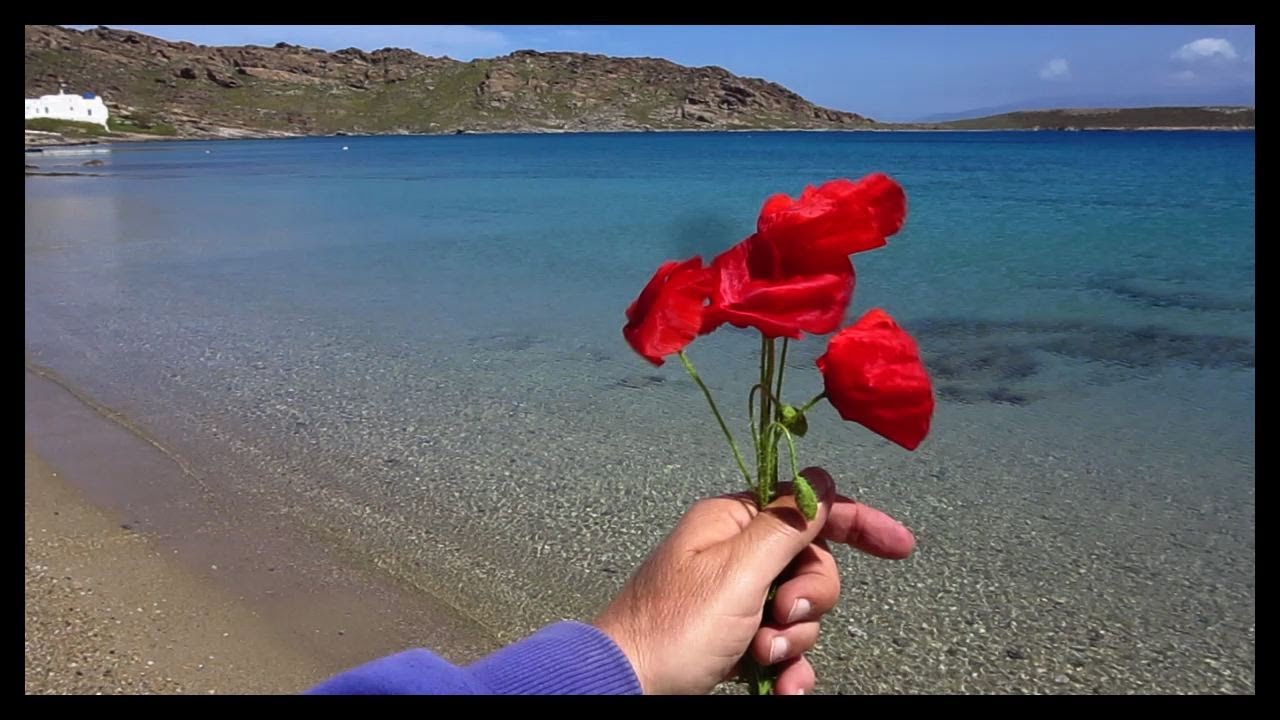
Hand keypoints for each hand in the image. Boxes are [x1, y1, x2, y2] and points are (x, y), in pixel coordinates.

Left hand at [592, 467, 915, 694]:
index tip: (902, 547)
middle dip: (809, 599)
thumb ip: (786, 524)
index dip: (858, 522)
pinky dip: (788, 668)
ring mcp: (735, 600)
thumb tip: (821, 478)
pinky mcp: (733, 640)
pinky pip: (783, 646)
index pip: (809, 508)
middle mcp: (735, 555)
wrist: (626, 686)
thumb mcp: (739, 571)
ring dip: (794, 639)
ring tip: (762, 656)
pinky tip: (781, 686)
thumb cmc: (677, 627)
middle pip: (812, 565)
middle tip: (778, 617)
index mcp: (733, 522)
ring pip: (800, 611)